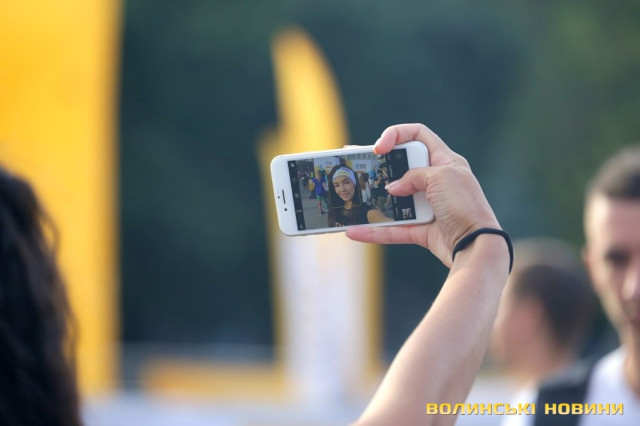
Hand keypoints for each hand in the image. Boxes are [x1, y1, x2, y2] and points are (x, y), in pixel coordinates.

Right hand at [345, 123, 499, 265]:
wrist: (476, 245)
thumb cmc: (465, 205)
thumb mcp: (440, 177)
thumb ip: (413, 176)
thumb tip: (393, 188)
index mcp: (445, 161)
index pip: (418, 135)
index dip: (397, 135)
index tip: (379, 148)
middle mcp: (437, 181)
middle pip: (401, 168)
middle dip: (379, 168)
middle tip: (358, 167)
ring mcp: (428, 206)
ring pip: (394, 200)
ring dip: (373, 201)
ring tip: (353, 198)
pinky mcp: (422, 230)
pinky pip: (393, 229)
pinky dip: (374, 231)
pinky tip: (355, 231)